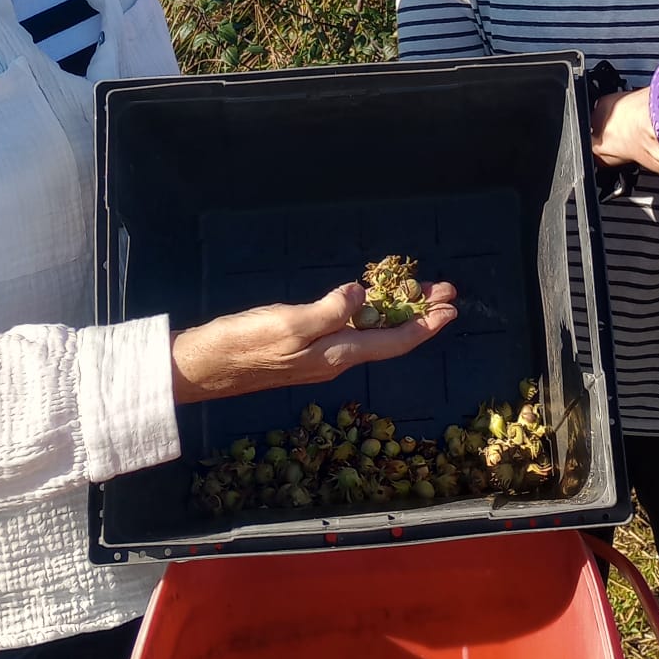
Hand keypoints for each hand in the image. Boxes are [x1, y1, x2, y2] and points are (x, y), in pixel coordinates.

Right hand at [169, 280, 457, 404]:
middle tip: (446, 292)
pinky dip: (369, 313)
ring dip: (397, 312)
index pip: (393, 341)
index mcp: (337, 353)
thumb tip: (363, 296)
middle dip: (419, 314)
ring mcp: (320, 354)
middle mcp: (335, 357)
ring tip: (419, 294)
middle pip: (388, 336)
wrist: (206, 366)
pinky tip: (370, 303)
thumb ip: (329, 310)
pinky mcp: (304, 347)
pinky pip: (350, 329)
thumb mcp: (289, 322)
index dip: (425, 325)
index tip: (452, 308)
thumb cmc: (245, 343)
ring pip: (371, 332)